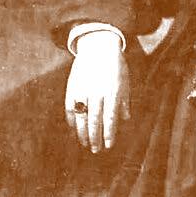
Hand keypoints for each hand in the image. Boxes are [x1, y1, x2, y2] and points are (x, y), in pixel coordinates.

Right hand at [65, 30, 129, 152]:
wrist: (98, 46)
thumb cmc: (115, 66)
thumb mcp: (125, 81)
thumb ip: (124, 100)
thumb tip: (125, 118)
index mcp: (113, 91)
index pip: (111, 117)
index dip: (109, 133)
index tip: (109, 145)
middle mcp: (97, 92)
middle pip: (95, 120)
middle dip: (95, 137)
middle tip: (96, 150)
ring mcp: (83, 89)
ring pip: (81, 116)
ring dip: (82, 133)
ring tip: (85, 143)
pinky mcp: (72, 87)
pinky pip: (70, 108)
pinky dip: (72, 120)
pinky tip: (74, 129)